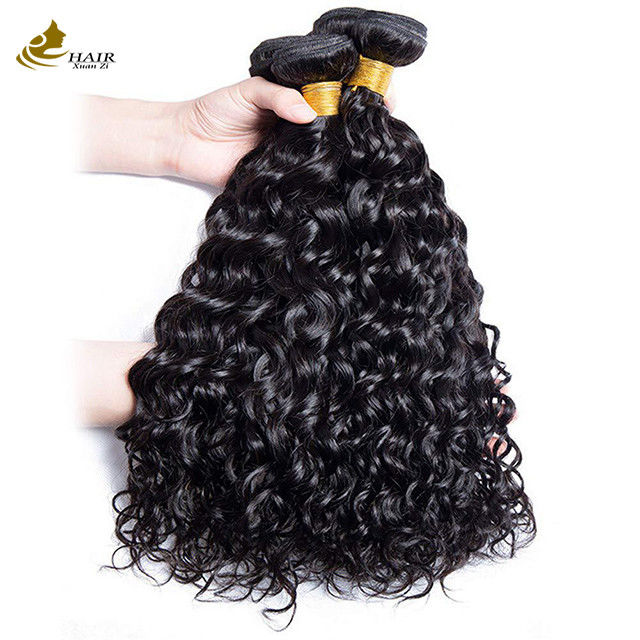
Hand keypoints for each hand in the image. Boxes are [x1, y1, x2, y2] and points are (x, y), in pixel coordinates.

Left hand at [79, 80, 396, 187]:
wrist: (186, 143)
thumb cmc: (212, 111)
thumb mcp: (247, 92)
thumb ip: (277, 96)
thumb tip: (309, 111)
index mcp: (294, 100)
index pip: (336, 94)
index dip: (360, 94)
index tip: (383, 96)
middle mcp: (300, 127)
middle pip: (339, 125)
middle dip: (363, 124)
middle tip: (383, 125)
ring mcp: (295, 153)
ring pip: (328, 152)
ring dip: (347, 152)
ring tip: (369, 150)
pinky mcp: (285, 177)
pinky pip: (308, 177)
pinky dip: (324, 177)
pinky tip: (340, 175)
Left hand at [169, 77, 317, 186]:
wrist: (186, 141)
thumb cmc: (213, 111)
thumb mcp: (249, 92)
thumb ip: (278, 97)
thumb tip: (308, 113)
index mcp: (285, 111)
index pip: (314, 113)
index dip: (325, 114)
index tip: (333, 114)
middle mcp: (286, 136)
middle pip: (314, 140)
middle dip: (319, 139)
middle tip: (321, 136)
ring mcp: (280, 159)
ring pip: (304, 163)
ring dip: (306, 160)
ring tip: (305, 152)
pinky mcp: (270, 181)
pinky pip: (287, 183)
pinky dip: (291, 179)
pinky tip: (293, 171)